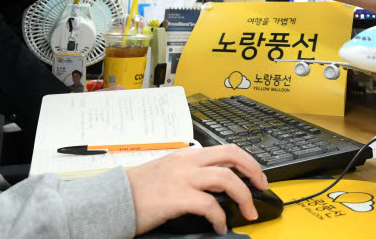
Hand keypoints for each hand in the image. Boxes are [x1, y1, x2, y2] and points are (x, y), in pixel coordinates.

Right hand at [126, 144, 267, 234]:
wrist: (114, 199)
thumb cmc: (139, 189)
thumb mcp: (168, 170)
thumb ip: (191, 171)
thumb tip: (216, 182)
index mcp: (187, 154)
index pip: (227, 150)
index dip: (247, 162)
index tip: (256, 175)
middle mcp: (188, 162)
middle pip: (233, 156)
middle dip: (254, 171)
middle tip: (261, 188)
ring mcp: (183, 178)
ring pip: (227, 179)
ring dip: (243, 197)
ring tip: (247, 212)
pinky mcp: (177, 197)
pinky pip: (210, 206)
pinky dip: (220, 218)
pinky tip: (220, 226)